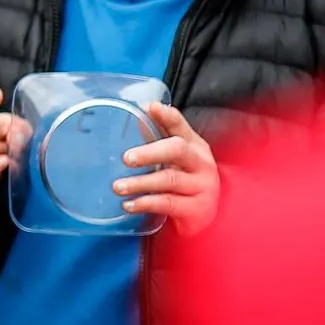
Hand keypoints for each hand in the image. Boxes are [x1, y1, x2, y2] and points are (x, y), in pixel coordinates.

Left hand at [114, 102, 219, 235]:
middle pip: (177, 150)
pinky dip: (146, 204)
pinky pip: (168, 204)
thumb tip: (133, 116)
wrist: (206, 216)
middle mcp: (201, 163)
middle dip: (150, 152)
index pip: (180, 125)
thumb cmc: (185, 179)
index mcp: (194, 145)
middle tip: (126, 158)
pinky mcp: (197, 209)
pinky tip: (129, 204)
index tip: (150, 108)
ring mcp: (202, 186)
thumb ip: (157, 137)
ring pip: (169, 180)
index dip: (166, 116)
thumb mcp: (175, 157)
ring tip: (118, 186)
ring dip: (140, 183)